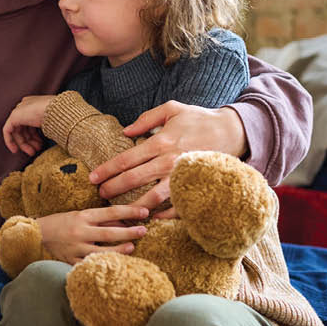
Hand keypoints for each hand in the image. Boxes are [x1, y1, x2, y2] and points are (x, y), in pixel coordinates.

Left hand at [2, 95, 55, 155]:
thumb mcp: (53, 122)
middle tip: (36, 151)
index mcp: (35, 104)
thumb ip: (45, 127)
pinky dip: (9, 141)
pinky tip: (15, 150)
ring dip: (24, 144)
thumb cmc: (61, 117)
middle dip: (30, 141)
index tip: (41, 145)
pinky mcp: (14, 116)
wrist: (58, 111)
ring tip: (32, 152)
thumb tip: (45, 137)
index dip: (35, 136)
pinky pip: (7, 130)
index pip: (31, 123)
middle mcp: (26, 105)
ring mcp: (19, 110)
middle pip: (24, 127)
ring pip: (17, 131)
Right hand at [37, 204, 149, 262]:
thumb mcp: (79, 215)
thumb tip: (123, 222)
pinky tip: (113, 265)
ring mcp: (76, 248)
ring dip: (119, 249)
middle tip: (144, 231)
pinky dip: (101, 265)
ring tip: (132, 247)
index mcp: (83, 216)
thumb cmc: (61, 222)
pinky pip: (89, 265)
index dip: (129, 212)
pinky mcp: (71, 261)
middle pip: (109, 232)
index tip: (145, 212)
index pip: (110, 212)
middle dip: (129, 232)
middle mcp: (80, 231)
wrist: (37, 234)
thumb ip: (100, 219)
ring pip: (102, 251)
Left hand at [88, 101, 246, 216]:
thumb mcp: (172, 109)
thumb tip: (126, 131)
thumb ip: (147, 119)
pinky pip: (177, 206)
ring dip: (134, 206)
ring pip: (153, 197)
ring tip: (121, 211)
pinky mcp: (196, 186)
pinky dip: (163, 214)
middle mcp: (169, 161)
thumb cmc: (199, 118)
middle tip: (99, 195)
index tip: (93, 178)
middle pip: (134, 179)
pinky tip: (150, 216)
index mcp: (161, 142)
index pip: (126, 159)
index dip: (107, 170)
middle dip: (113, 188)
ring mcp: (183, 176)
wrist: (233, 131)